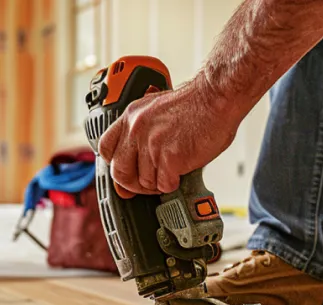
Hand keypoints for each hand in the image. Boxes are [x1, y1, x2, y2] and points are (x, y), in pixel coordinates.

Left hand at [98, 76, 237, 195]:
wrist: (216, 99)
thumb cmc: (195, 106)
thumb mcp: (157, 111)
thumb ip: (143, 133)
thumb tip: (138, 163)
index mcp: (131, 117)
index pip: (106, 148)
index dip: (115, 165)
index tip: (127, 171)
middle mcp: (137, 130)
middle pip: (120, 172)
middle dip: (133, 184)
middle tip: (147, 184)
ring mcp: (152, 144)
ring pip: (144, 182)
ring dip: (159, 183)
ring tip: (172, 171)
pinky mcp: (169, 157)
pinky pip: (164, 185)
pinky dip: (173, 184)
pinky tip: (181, 172)